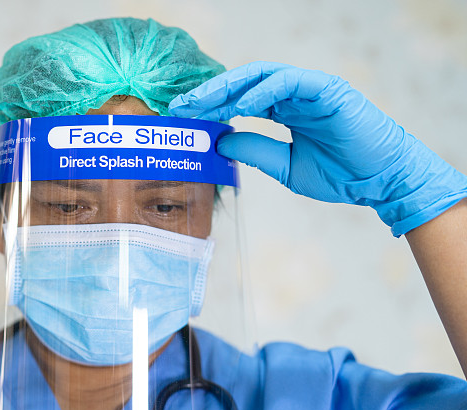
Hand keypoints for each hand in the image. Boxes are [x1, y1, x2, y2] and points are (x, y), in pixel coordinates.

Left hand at [169, 61, 466, 235]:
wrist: (381, 182)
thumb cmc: (341, 175)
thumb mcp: (285, 166)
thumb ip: (255, 150)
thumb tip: (220, 139)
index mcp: (285, 111)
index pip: (240, 100)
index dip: (211, 106)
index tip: (183, 117)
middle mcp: (295, 95)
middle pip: (244, 84)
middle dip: (210, 93)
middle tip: (180, 105)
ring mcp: (311, 89)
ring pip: (262, 76)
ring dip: (229, 88)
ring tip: (201, 103)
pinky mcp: (328, 89)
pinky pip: (289, 82)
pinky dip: (262, 91)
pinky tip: (239, 106)